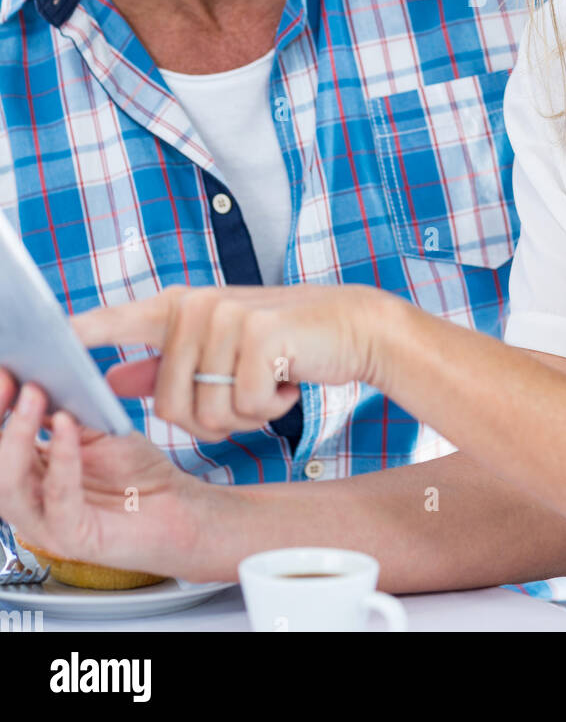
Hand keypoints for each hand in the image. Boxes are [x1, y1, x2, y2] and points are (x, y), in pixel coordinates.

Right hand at [0, 370, 208, 578]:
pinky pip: (58, 498)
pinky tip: (66, 424)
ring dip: (18, 436)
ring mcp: (46, 524)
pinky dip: (61, 458)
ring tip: (35, 395)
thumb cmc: (136, 473)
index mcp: (28, 473)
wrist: (176, 506)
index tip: (6, 369)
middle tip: (11, 379)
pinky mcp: (74, 538)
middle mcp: (28, 500)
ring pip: (9, 485)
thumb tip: (39, 375)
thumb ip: (65, 410)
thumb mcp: (95, 430)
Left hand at [70, 282, 395, 441]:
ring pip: (207, 413)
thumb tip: (111, 380)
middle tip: (246, 393)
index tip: (52, 337)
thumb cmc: (284, 342)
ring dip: (242, 418)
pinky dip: (271, 409)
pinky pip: (245, 408)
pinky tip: (288, 381)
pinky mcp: (259, 336)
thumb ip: (164, 364)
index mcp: (180, 306)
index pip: (117, 320)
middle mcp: (197, 306)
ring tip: (268, 384)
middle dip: (210, 420)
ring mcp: (227, 317)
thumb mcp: (220, 349)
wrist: (353, 326)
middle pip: (168, 406)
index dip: (83, 334)